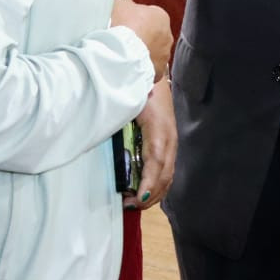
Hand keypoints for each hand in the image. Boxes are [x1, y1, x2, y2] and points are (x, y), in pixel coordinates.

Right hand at [110, 0, 172, 79]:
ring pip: (152, 53)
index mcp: (161, 16)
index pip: (149, 15)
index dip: (135, 19)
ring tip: (124, 55)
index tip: (124, 24)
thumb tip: (126, 5)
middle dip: (141, 37)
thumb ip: (126, 3)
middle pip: (153, 34)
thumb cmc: (123, 26)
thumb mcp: (120, 4)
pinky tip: (128, 68)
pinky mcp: (158, 72)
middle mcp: (167, 36)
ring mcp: (164, 56)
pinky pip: (149, 69)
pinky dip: (140, 68)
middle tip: (124, 40)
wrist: (123, 54)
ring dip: (141, 53)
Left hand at [126, 78, 176, 209]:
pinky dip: (160, 184)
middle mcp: (169, 139)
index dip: (147, 184)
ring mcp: (172, 141)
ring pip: (168, 175)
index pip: (156, 163)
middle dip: (149, 195)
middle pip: (164, 175)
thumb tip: (107, 149)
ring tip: (137, 202)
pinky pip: (168, 169)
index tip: (136, 199)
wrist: (151, 74)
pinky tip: (149, 191)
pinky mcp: (171, 142)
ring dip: (154, 192)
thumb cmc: (137, 90)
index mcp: (158, 131)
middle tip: (129, 205)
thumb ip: (119, 126)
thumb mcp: (126, 108)